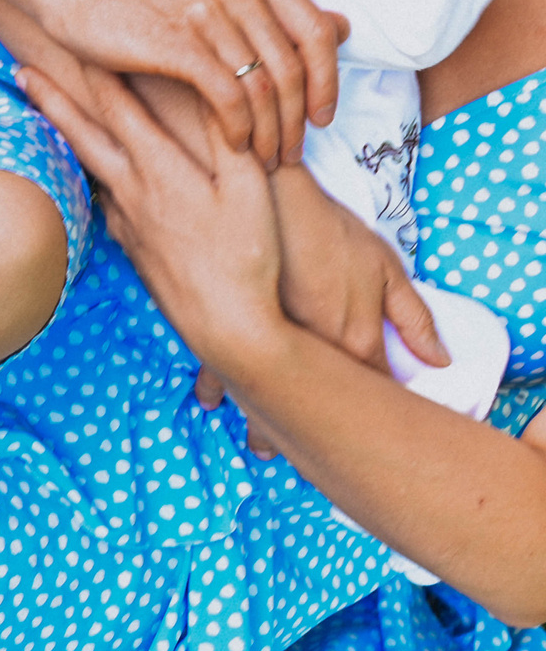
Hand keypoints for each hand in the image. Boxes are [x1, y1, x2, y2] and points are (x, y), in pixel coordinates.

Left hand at [16, 60, 289, 377]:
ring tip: (46, 107)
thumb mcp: (250, 190)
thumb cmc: (247, 257)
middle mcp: (131, 193)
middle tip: (21, 67)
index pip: (119, 109)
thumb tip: (219, 86)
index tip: (74, 38)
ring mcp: (126, 221)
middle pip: (83, 134)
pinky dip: (93, 172)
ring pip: (90, 165)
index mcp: (159, 171)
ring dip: (68, 133)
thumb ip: (228, 136)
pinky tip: (94, 169)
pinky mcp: (131, 245)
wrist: (229, 327)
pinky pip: (105, 197)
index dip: (97, 70)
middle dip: (53, 98)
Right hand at [24, 0, 343, 167]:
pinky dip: (241, 129)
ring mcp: (209, 11)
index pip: (317, 31)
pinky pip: (230, 96)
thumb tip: (342, 26)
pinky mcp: (179, 42)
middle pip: (294, 65)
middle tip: (293, 152)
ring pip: (265, 86)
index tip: (319, 117)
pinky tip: (237, 146)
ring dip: (271, 131)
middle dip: (298, 118)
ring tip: (267, 159)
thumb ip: (273, 7)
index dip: (327, 81)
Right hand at [191, 168, 450, 453]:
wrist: (267, 196)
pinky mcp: (224, 325)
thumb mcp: (386, 266)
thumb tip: (439, 359)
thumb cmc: (328, 227)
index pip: (372, 393)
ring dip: (263, 422)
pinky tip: (211, 401)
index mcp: (353, 343)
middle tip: (315, 454)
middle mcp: (308, 356)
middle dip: (314, 433)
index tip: (380, 428)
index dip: (378, 411)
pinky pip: (220, 368)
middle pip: (314, 409)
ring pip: (264, 397)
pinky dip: (217, 386)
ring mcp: (262, 344)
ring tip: (265, 447)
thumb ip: (414, 318)